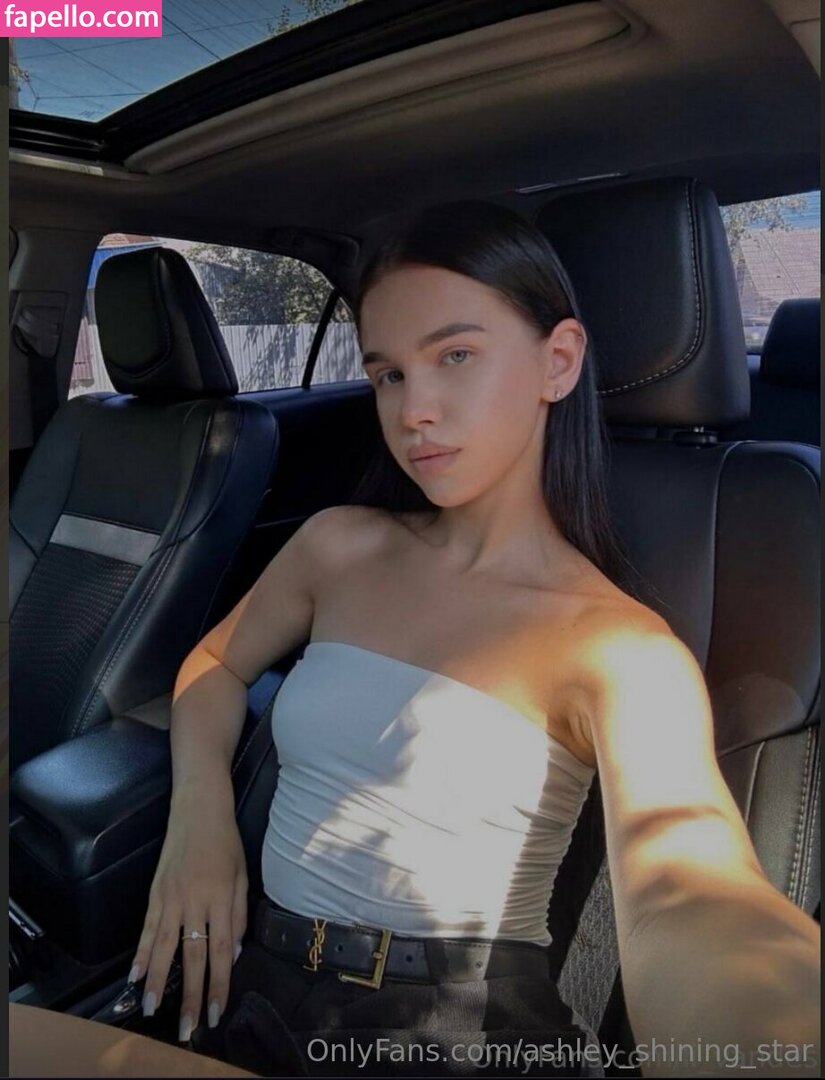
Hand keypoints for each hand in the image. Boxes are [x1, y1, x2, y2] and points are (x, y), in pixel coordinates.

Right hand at [128, 801, 247, 1041]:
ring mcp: (171, 897)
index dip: (218, 986)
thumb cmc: (226, 842)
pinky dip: (140, 953)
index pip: (221, 953)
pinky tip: (135, 975)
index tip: (216, 1013)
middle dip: (190, 996)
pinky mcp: (155, 891)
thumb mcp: (243, 875)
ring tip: (153, 1009)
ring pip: (163, 948)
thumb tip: (232, 953)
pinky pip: (146, 928)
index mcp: (221, 899)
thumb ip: (238, 915)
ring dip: (158, 982)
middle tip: (187, 1027)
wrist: (199, 809)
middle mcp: (195, 902)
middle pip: (192, 957)